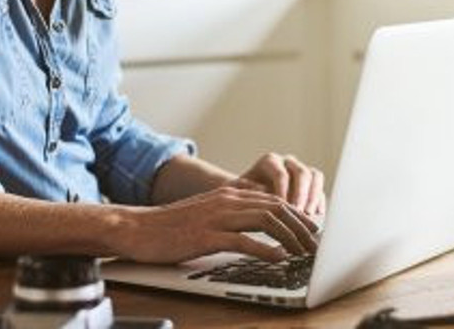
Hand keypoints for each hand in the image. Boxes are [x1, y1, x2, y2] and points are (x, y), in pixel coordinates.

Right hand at [115, 186, 319, 263]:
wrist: (137, 228)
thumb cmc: (171, 226)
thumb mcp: (207, 214)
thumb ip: (233, 214)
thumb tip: (260, 226)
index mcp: (229, 194)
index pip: (273, 199)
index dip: (297, 215)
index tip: (312, 230)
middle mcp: (227, 200)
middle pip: (276, 207)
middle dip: (301, 226)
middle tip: (316, 244)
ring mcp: (217, 217)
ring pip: (266, 220)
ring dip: (290, 237)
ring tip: (304, 252)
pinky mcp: (206, 236)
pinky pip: (243, 240)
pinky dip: (265, 249)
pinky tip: (278, 258)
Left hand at [230, 152, 326, 216]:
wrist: (247, 196)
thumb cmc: (240, 195)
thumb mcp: (237, 191)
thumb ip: (245, 190)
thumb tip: (259, 191)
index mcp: (270, 161)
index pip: (281, 174)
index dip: (284, 191)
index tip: (283, 209)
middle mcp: (287, 162)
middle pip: (301, 172)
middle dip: (302, 194)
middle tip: (300, 213)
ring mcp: (300, 171)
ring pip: (314, 176)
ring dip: (314, 196)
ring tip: (310, 215)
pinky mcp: (310, 183)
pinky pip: (320, 187)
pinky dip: (320, 200)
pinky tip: (318, 214)